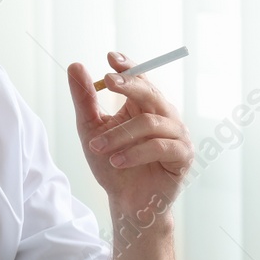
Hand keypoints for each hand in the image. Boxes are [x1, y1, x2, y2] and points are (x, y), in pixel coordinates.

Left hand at [68, 52, 193, 232]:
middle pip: (151, 92)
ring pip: (150, 122)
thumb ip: (85, 99)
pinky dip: (136, 153)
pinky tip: (117, 161)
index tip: (110, 57)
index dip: (129, 66)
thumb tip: (75, 65)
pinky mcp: (183, 156)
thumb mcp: (91, 130)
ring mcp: (177, 134)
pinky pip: (161, 147)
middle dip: (129, 85)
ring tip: (97, 147)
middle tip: (107, 81)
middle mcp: (164, 115)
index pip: (140, 78)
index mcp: (144, 106)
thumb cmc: (113, 165)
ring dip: (119, 135)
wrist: (128, 202)